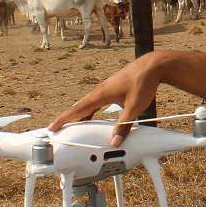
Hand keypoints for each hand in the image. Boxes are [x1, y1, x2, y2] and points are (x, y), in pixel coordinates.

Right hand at [48, 52, 163, 146]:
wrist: (153, 66)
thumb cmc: (143, 82)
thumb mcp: (135, 107)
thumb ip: (124, 125)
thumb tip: (115, 141)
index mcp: (101, 94)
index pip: (78, 109)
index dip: (64, 119)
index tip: (52, 127)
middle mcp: (101, 91)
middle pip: (80, 107)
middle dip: (68, 119)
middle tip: (58, 129)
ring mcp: (107, 89)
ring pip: (89, 105)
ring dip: (81, 116)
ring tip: (74, 127)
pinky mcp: (113, 89)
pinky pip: (97, 103)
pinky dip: (92, 111)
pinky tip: (93, 117)